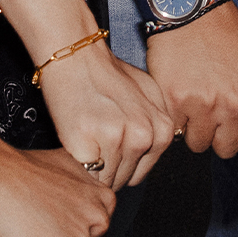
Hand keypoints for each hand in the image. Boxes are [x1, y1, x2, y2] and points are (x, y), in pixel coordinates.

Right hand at [0, 142, 114, 236]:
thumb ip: (82, 192)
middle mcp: (99, 218)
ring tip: (25, 234)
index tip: (48, 223)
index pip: (93, 235)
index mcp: (104, 199)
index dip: (66, 234)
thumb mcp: (65, 170)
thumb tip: (81, 210)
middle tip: (34, 228)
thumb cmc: (17, 172)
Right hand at [34, 38, 173, 188]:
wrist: (75, 57)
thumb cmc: (106, 73)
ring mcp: (115, 141)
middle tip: (96, 141)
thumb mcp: (150, 94)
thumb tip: (152, 152)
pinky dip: (78, 163)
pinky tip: (77, 141)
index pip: (141, 173)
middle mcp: (143, 136)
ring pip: (104, 179)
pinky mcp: (87, 145)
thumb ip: (158, 125)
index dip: (122, 165)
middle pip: (123, 179)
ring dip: (93, 167)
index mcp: (162, 129)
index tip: (111, 149)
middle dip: (108, 166)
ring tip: (87, 138)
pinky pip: (84, 173)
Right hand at [145, 1, 237, 157]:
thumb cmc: (235, 32)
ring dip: (198, 129)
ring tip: (199, 104)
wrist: (196, 12)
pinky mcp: (176, 102)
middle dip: (221, 134)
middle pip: (227, 149)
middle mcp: (236, 107)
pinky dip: (178, 120)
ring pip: (200, 144)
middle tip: (216, 111)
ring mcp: (205, 106)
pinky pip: (177, 130)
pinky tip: (183, 99)